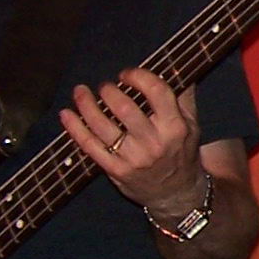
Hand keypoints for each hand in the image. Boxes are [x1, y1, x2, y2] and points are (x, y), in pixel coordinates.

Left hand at [60, 69, 203, 221]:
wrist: (176, 193)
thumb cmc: (181, 152)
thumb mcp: (192, 125)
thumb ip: (183, 96)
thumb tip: (176, 65)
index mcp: (175, 127)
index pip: (157, 92)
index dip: (138, 77)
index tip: (126, 75)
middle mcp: (154, 143)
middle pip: (125, 108)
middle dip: (109, 91)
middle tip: (105, 87)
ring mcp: (133, 158)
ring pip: (102, 126)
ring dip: (86, 105)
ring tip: (80, 92)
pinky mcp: (116, 170)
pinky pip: (90, 145)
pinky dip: (75, 128)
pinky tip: (66, 114)